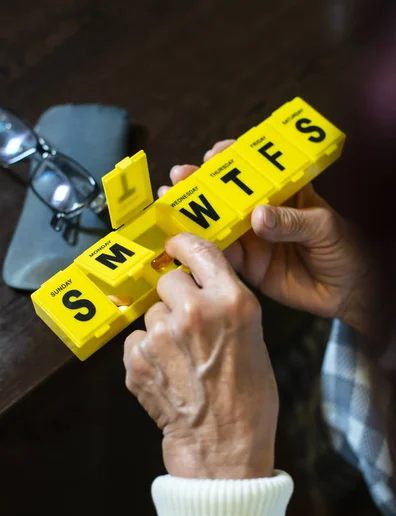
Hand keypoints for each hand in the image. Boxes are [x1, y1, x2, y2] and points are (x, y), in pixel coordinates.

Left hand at [124, 234, 277, 479]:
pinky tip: (166, 374)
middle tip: (187, 325)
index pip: (200, 251)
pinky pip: (136, 339)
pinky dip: (146, 353)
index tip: (174, 245)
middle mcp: (195, 312)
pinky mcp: (137, 359)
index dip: (184, 244)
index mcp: (232, 303)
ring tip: (180, 359)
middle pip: (168, 280)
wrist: (223, 447)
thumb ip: (225, 305)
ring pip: (151, 312)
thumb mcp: (253, 339)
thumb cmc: (248, 399)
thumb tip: (198, 287)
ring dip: (161, 329)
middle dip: (174, 297)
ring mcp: (162, 336)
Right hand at [159, 141, 375, 337]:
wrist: (348, 292)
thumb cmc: (345, 250)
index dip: (232, 159)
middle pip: (227, 196)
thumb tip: (259, 216)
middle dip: (201, 185)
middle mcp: (263, 214)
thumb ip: (292, 221)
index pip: (255, 170)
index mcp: (284, 194)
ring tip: (171, 205)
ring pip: (219, 225)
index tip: (214, 155)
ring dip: (194, 216)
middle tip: (180, 176)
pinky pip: (223, 257)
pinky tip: (185, 240)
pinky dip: (204, 250)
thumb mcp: (324, 228)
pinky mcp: (248, 266)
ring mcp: (253, 240)